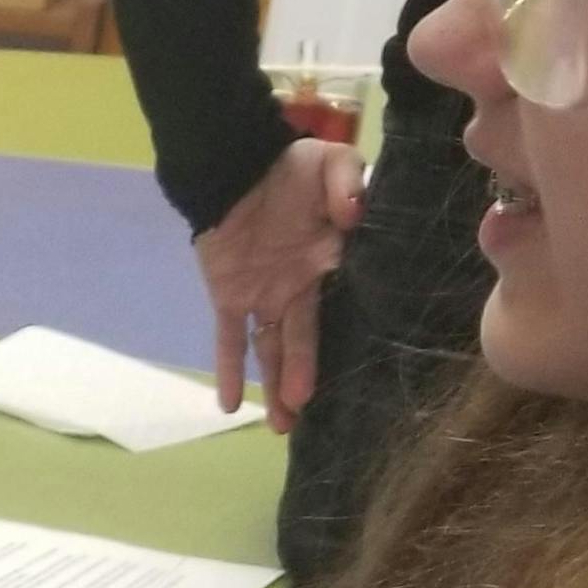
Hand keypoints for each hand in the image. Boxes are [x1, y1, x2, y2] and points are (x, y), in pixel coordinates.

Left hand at [193, 136, 364, 428]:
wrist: (237, 165)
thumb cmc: (290, 165)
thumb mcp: (331, 162)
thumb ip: (348, 183)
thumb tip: (351, 215)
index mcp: (329, 264)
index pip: (342, 309)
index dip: (349, 340)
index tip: (360, 375)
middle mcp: (299, 288)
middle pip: (302, 342)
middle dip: (303, 379)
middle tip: (302, 418)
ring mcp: (264, 295)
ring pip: (271, 348)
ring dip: (275, 385)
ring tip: (281, 425)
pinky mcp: (230, 295)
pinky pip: (229, 337)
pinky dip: (228, 368)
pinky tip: (227, 403)